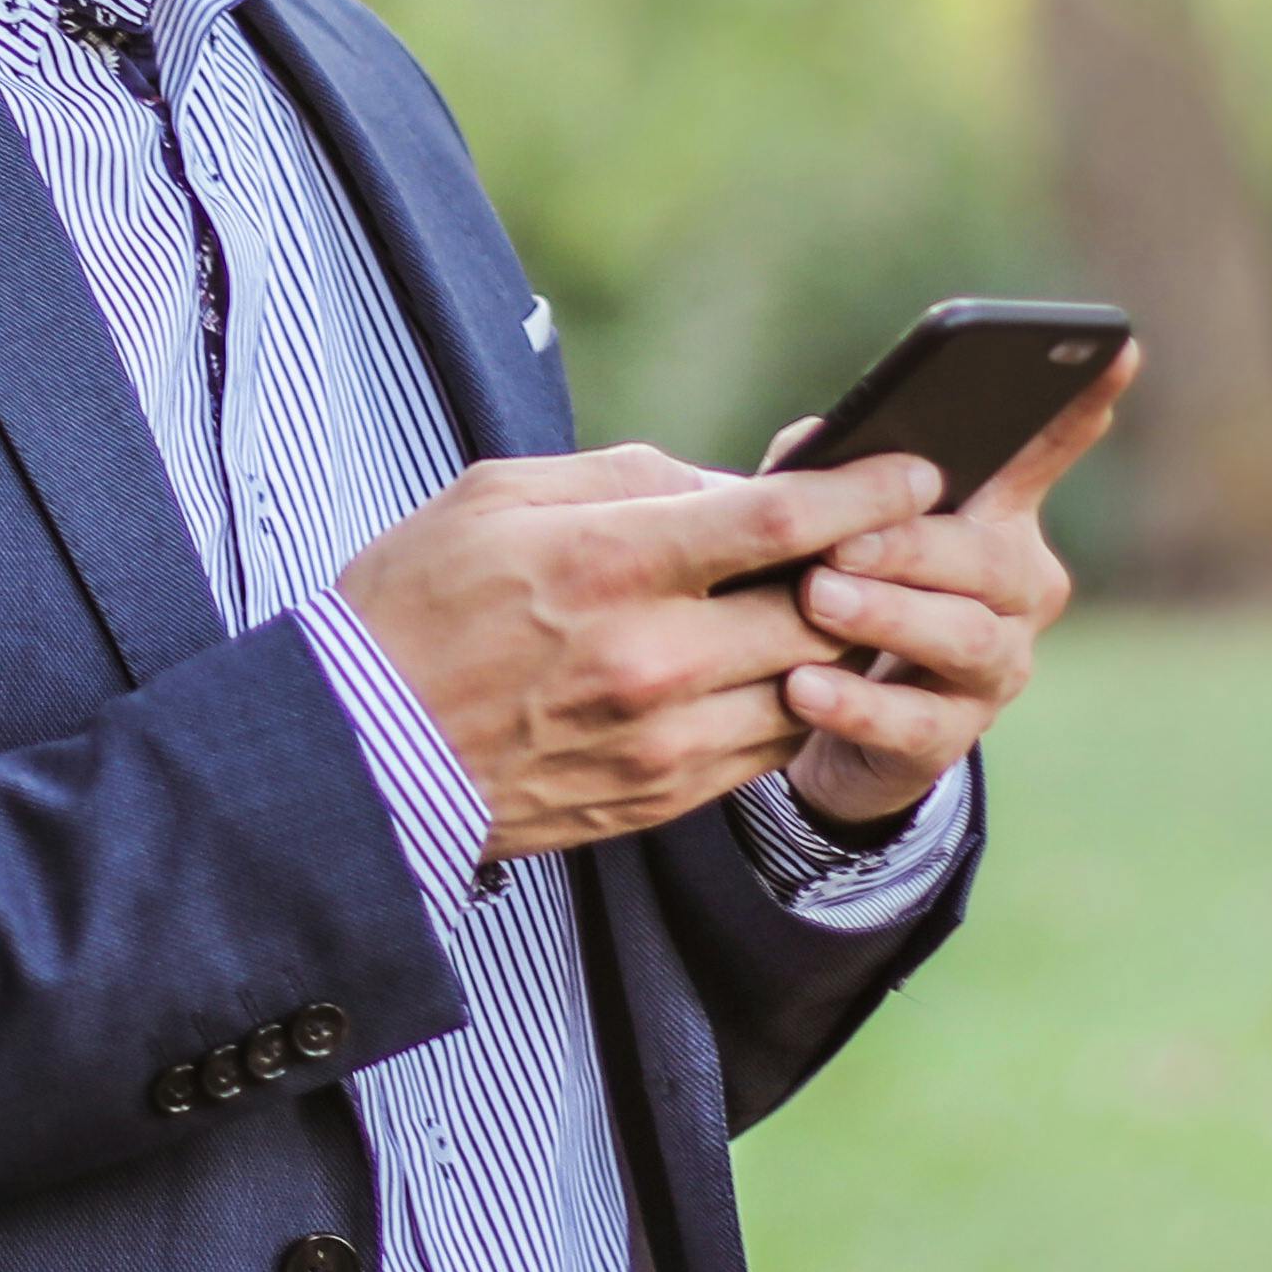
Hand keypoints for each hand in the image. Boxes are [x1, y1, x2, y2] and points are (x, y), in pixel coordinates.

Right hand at [336, 441, 933, 868]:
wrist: (355, 752)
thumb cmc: (414, 603)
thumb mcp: (500, 494)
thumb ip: (629, 477)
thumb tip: (730, 486)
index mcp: (611, 563)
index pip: (781, 521)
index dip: (865, 491)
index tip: (916, 472)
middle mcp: (652, 659)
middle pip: (817, 609)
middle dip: (863, 570)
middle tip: (884, 540)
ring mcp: (662, 742)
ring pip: (805, 687)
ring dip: (828, 645)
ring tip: (828, 606)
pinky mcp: (659, 799)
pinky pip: (765, 750)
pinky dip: (784, 704)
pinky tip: (768, 671)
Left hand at [757, 347, 1127, 826]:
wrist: (825, 717)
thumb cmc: (842, 587)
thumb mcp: (833, 523)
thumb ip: (827, 475)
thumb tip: (815, 442)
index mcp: (997, 517)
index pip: (1045, 453)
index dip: (1079, 407)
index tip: (1116, 350)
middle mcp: (1017, 590)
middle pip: (991, 559)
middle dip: (915, 546)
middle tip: (842, 543)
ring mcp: (995, 667)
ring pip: (966, 638)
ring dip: (889, 616)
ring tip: (818, 601)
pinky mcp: (949, 738)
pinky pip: (914, 723)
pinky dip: (857, 705)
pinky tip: (803, 687)